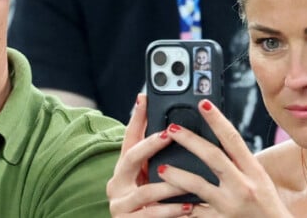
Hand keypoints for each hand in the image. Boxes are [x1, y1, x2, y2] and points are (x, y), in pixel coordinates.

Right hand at [106, 95, 194, 216]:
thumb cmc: (149, 204)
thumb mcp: (150, 177)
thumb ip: (155, 156)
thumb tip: (171, 125)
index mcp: (123, 168)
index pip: (128, 136)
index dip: (137, 117)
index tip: (145, 100)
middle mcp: (116, 182)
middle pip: (131, 156)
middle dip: (151, 145)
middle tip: (169, 134)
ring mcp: (119, 204)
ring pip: (146, 190)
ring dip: (170, 185)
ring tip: (190, 181)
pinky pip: (150, 214)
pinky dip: (171, 211)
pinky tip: (188, 207)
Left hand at [153, 100, 291, 217]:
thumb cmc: (266, 207)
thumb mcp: (259, 179)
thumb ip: (238, 161)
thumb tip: (216, 135)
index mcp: (254, 171)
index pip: (233, 139)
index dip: (217, 120)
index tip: (202, 103)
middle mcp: (243, 187)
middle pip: (213, 157)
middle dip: (190, 140)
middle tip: (171, 129)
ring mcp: (230, 207)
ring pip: (198, 186)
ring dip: (177, 176)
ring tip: (161, 169)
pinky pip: (194, 212)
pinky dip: (179, 206)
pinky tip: (166, 200)